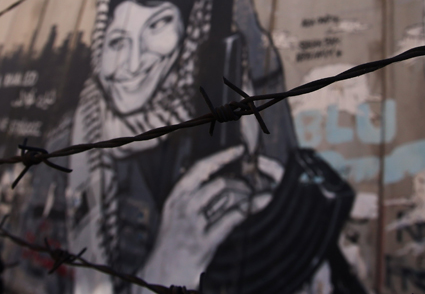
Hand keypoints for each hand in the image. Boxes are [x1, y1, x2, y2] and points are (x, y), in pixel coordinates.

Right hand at [136, 146, 282, 289]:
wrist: (163, 272)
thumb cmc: (173, 241)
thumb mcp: (177, 213)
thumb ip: (193, 195)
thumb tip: (219, 179)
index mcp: (177, 196)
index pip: (200, 169)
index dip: (221, 157)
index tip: (238, 151)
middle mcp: (183, 206)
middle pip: (218, 182)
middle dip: (241, 182)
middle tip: (255, 183)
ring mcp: (192, 224)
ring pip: (225, 197)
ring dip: (246, 195)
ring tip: (258, 194)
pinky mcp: (203, 241)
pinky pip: (231, 219)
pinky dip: (249, 209)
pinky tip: (261, 204)